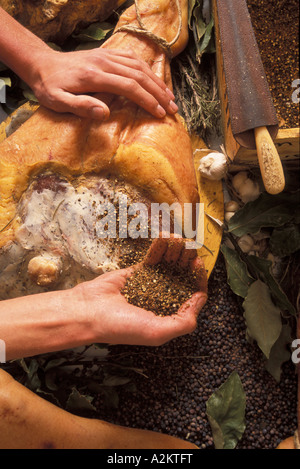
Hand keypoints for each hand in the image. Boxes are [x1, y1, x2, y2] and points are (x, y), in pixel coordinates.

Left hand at [28, 48, 177, 119]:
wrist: (42, 64)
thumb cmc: (49, 87)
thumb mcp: (57, 101)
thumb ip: (80, 106)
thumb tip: (104, 113)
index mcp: (94, 76)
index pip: (129, 86)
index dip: (147, 100)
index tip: (160, 114)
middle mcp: (104, 62)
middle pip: (139, 75)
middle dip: (158, 93)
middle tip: (173, 109)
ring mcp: (107, 56)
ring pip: (139, 66)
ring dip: (157, 82)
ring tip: (170, 97)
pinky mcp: (107, 54)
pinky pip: (132, 59)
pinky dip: (147, 70)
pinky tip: (155, 81)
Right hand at [73, 236, 207, 346]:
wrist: (88, 312)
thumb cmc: (120, 327)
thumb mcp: (157, 332)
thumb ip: (183, 322)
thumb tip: (200, 300)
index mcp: (168, 316)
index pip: (191, 298)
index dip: (197, 281)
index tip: (198, 267)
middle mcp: (161, 300)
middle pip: (182, 278)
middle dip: (188, 263)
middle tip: (190, 249)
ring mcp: (150, 284)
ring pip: (169, 266)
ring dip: (176, 252)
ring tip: (180, 240)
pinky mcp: (137, 272)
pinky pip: (153, 258)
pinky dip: (160, 247)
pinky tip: (166, 237)